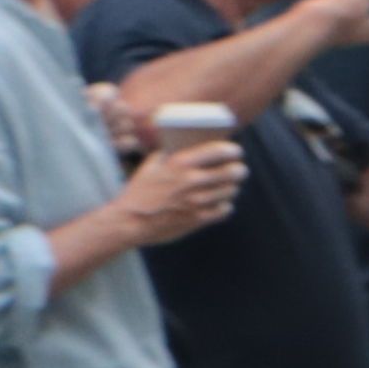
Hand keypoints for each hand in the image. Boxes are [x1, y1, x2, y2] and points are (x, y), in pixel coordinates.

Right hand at [105, 134, 244, 248]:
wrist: (130, 222)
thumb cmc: (139, 192)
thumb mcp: (150, 167)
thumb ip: (169, 155)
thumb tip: (182, 145)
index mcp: (180, 163)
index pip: (219, 150)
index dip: (232, 150)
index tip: (235, 152)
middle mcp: (192, 180)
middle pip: (234, 171)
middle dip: (238, 170)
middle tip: (237, 170)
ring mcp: (198, 201)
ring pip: (232, 190)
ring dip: (231, 188)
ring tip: (225, 187)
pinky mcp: (200, 219)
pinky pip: (226, 209)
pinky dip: (224, 206)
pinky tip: (217, 204)